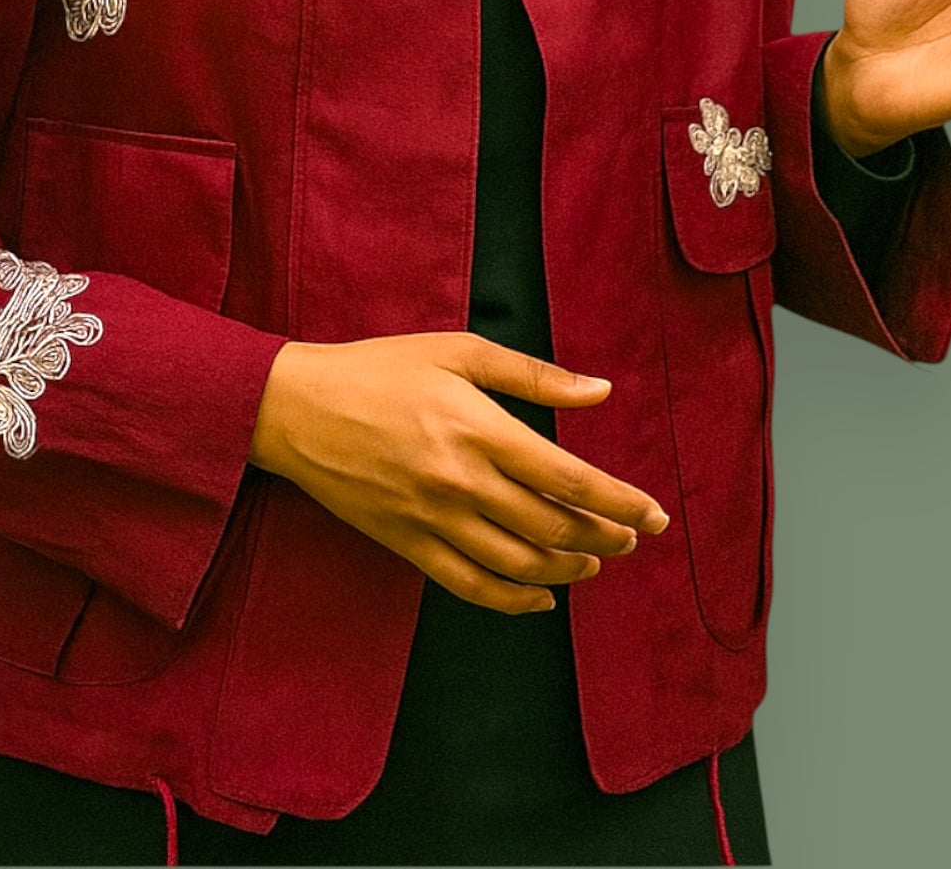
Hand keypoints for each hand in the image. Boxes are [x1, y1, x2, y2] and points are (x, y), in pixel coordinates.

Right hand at [247, 332, 670, 614]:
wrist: (296, 408)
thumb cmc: (380, 369)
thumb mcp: (457, 351)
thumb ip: (533, 374)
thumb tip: (599, 391)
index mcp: (478, 427)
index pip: (568, 478)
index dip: (619, 501)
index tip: (654, 514)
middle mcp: (461, 481)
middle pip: (552, 527)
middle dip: (604, 537)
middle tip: (632, 537)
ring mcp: (432, 519)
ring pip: (518, 565)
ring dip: (567, 570)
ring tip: (594, 561)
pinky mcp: (407, 544)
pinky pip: (470, 586)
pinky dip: (514, 601)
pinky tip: (541, 597)